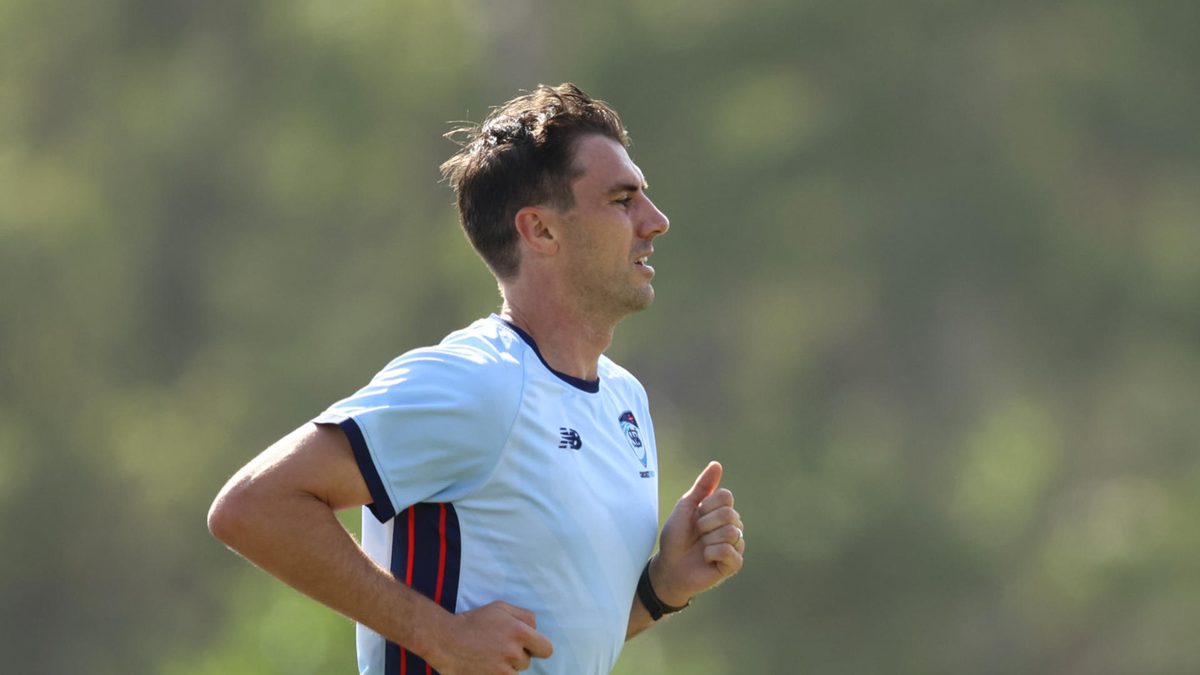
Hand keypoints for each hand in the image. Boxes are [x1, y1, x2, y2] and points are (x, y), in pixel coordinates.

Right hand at [433, 601, 553, 673]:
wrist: (446, 640)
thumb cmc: (473, 621)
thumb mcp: (500, 608)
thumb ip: (524, 615)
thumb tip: (537, 628)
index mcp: (519, 632)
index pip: (547, 649)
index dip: (539, 647)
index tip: (530, 646)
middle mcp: (513, 653)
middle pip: (528, 661)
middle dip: (518, 656)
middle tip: (500, 648)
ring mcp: (502, 670)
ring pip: (516, 672)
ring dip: (507, 667)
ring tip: (490, 656)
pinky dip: (498, 674)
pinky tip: (486, 665)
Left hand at [650, 461, 744, 606]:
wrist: (669, 565)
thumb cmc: (676, 536)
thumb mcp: (686, 507)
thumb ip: (702, 486)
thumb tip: (717, 464)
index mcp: (722, 510)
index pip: (726, 496)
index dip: (706, 506)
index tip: (695, 515)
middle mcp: (733, 526)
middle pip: (729, 514)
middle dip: (705, 524)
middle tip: (697, 533)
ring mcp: (735, 545)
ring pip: (730, 532)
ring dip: (708, 540)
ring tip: (701, 547)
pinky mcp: (734, 564)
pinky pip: (728, 551)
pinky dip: (711, 554)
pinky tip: (706, 558)